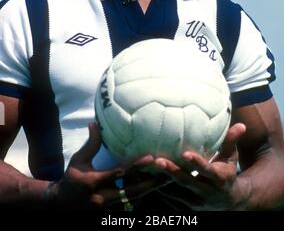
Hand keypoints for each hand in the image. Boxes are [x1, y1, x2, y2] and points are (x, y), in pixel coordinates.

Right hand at [48, 123, 170, 209]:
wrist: (60, 205)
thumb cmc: (71, 179)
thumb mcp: (78, 161)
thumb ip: (90, 144)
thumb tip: (94, 124)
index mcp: (93, 182)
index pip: (118, 173)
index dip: (135, 166)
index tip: (151, 158)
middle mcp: (102, 197)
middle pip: (131, 191)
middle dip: (150, 183)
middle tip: (167, 173)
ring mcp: (106, 209)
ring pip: (133, 201)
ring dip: (149, 191)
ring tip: (165, 181)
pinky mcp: (109, 214)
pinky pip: (129, 207)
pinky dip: (141, 199)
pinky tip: (153, 191)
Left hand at [152, 123, 248, 210]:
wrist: (230, 202)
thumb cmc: (227, 172)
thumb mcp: (231, 158)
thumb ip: (231, 141)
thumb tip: (241, 125)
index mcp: (219, 179)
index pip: (207, 170)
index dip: (197, 163)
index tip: (185, 154)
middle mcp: (207, 192)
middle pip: (187, 182)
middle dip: (172, 172)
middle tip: (158, 161)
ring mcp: (195, 203)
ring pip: (175, 193)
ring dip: (161, 183)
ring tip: (147, 169)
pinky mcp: (186, 209)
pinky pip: (170, 202)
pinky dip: (158, 193)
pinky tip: (146, 181)